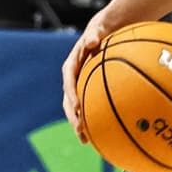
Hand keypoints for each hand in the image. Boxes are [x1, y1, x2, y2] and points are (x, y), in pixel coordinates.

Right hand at [61, 13, 113, 139]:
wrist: (102, 33)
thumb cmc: (100, 31)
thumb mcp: (96, 30)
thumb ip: (93, 35)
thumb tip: (93, 40)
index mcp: (71, 66)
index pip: (68, 82)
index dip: (71, 95)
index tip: (77, 107)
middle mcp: (73, 79)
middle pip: (69, 101)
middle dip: (73, 116)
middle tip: (80, 130)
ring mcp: (79, 87)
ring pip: (77, 108)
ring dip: (80, 124)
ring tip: (85, 140)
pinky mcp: (88, 92)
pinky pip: (90, 107)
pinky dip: (94, 119)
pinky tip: (103, 134)